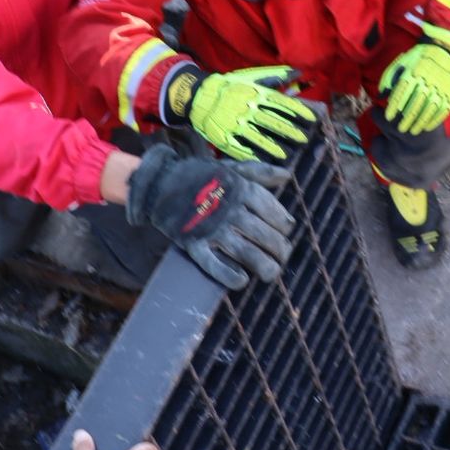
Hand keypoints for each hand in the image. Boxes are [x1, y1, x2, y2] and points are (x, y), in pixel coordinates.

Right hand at [125, 143, 295, 288]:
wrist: (161, 183)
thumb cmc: (202, 176)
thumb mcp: (232, 168)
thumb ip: (261, 172)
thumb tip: (287, 176)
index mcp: (242, 191)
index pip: (273, 212)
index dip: (285, 224)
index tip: (287, 230)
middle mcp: (230, 211)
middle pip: (265, 235)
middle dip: (280, 248)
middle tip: (282, 255)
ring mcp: (212, 229)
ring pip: (247, 252)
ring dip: (264, 266)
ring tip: (271, 273)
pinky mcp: (194, 245)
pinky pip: (214, 265)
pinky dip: (229, 276)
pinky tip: (242, 280)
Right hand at [165, 65, 316, 160]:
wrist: (198, 96)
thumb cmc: (230, 86)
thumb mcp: (251, 77)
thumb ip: (275, 76)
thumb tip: (298, 72)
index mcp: (255, 93)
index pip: (281, 103)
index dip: (297, 112)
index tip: (311, 119)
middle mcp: (247, 109)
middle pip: (272, 122)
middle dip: (289, 131)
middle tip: (304, 139)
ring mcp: (235, 124)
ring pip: (258, 137)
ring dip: (274, 147)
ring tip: (287, 155)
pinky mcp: (225, 137)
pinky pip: (241, 148)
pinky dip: (254, 155)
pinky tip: (264, 161)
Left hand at [377, 22, 449, 134]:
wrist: (444, 49)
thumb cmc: (418, 57)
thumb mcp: (402, 62)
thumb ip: (390, 78)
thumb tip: (382, 95)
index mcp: (413, 72)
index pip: (402, 92)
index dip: (394, 106)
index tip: (388, 117)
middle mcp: (427, 81)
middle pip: (415, 104)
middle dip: (407, 119)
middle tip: (400, 129)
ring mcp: (440, 87)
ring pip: (429, 109)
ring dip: (420, 122)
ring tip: (413, 131)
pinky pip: (443, 109)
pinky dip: (435, 120)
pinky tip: (427, 127)